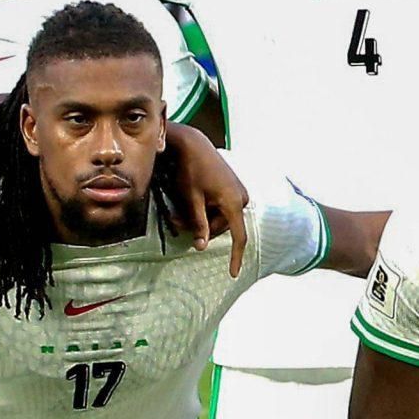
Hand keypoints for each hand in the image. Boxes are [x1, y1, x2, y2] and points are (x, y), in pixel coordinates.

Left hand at [157, 124, 250, 275]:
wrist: (194, 145)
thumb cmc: (191, 170)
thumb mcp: (191, 199)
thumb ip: (198, 224)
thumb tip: (201, 247)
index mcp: (233, 203)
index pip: (239, 237)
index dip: (236, 257)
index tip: (233, 273)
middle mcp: (241, 198)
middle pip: (223, 227)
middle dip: (201, 228)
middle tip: (177, 223)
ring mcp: (239, 192)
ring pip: (221, 217)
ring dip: (202, 219)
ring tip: (180, 212)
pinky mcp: (233, 187)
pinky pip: (222, 207)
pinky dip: (207, 209)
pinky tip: (193, 201)